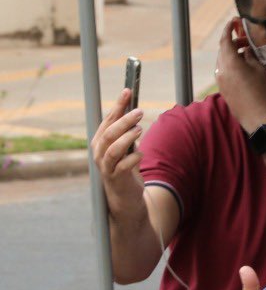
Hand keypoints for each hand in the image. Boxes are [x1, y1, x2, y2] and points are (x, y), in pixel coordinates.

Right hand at [91, 88, 145, 215]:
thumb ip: (128, 132)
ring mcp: (106, 166)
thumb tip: (135, 110)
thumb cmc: (126, 169)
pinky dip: (133, 158)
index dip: (117, 105)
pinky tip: (141, 154)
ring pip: (113, 148)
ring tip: (140, 129)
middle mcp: (99, 152)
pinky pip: (123, 166)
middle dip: (124, 120)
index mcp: (100, 142)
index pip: (107, 120)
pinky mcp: (116, 179)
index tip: (128, 90)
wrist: (125, 199)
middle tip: (140, 111)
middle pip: (109, 132)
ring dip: (127, 137)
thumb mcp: (127, 148)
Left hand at [216, 18, 265, 132]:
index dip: (228, 29)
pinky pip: (223, 71)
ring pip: (222, 61)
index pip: (224, 40)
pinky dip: (230, 65)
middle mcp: (220, 69)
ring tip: (245, 55)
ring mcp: (219, 80)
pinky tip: (242, 68)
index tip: (233, 22)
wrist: (257, 117)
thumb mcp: (260, 69)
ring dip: (232, 55)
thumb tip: (245, 50)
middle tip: (245, 41)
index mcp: (229, 62)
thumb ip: (250, 56)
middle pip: (222, 50)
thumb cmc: (261, 91)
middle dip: (232, 42)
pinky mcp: (222, 89)